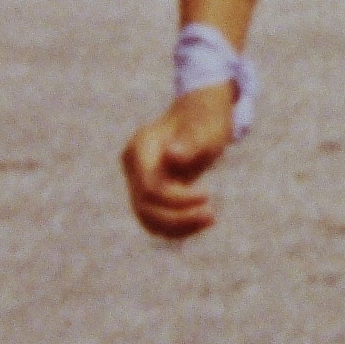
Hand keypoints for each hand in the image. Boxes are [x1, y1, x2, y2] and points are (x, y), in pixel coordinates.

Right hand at [123, 82, 237, 239]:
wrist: (199, 117)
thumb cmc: (203, 121)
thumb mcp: (203, 130)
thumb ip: (189, 143)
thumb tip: (173, 156)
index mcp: (140, 148)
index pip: (149, 187)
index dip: (176, 199)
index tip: (207, 196)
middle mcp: (133, 166)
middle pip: (144, 206)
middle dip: (177, 217)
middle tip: (211, 215)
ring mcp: (137, 180)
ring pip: (147, 218)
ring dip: (178, 226)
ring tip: (209, 219)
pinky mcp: (148, 192)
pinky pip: (156, 219)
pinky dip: (177, 226)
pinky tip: (200, 221)